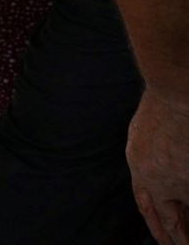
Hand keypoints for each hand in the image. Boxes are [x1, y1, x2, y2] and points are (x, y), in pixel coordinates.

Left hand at [128, 90, 188, 244]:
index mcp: (140, 167)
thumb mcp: (142, 133)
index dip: (155, 223)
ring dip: (188, 232)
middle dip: (175, 237)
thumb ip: (149, 156)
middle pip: (168, 217)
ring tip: (187, 244)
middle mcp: (157, 179)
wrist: (175, 95)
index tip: (164, 237)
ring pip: (186, 212)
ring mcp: (180, 180)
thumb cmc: (162, 106)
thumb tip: (162, 169)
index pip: (145, 204)